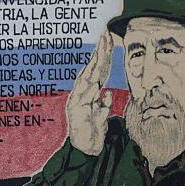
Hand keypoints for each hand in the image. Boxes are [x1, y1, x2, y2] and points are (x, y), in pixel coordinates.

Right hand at [66, 31, 114, 155]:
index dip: (103, 55)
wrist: (85, 151)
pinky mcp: (76, 110)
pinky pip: (85, 95)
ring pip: (88, 77)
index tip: (108, 38)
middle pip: (92, 69)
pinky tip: (98, 72)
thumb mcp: (101, 115)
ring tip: (102, 46)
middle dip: (99, 51)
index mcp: (88, 94)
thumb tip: (106, 93)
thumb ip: (103, 103)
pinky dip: (91, 85)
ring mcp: (77, 101)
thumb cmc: (93, 133)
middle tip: (105, 34)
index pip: (97, 70)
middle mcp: (81, 94)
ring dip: (96, 62)